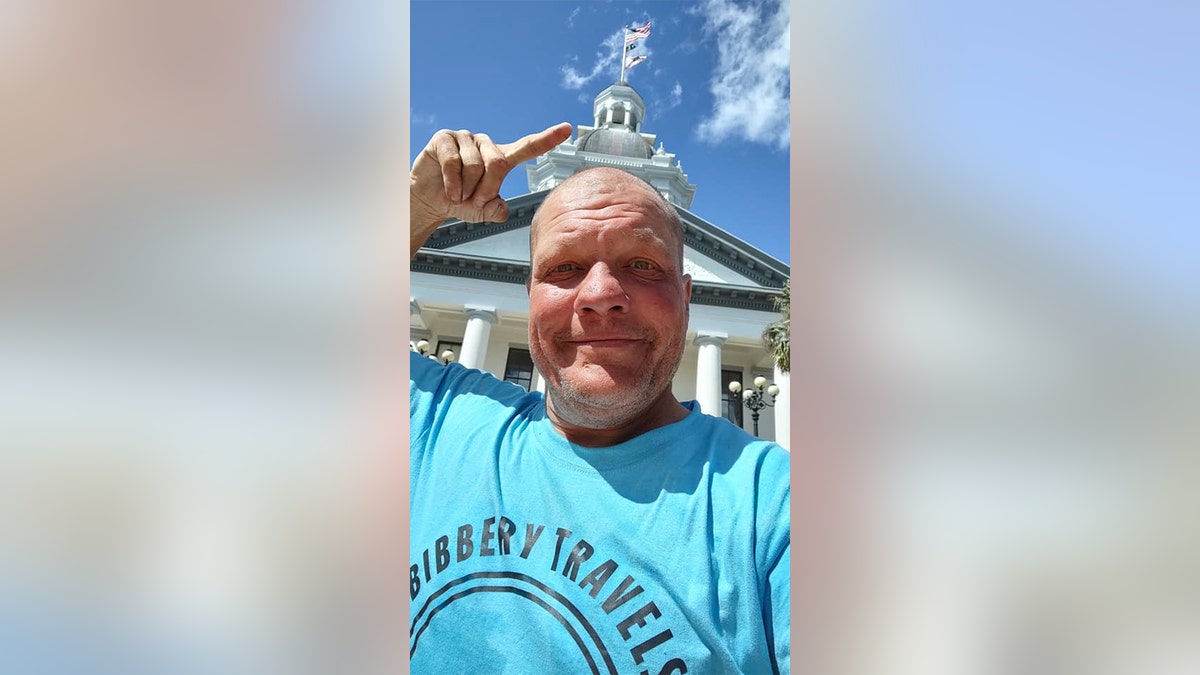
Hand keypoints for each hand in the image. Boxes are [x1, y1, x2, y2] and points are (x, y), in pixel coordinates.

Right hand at [410, 123, 571, 254]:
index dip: (547, 138)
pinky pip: (454, 162)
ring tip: (458, 194)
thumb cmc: (460, 201)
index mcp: (501, 157)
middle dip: (487, 189)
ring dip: (466, 188)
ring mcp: (465, 138)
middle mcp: (486, 144)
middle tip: (475, 200)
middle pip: (498, 164)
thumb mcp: (482, 211)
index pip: (527, 147)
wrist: (429, 200)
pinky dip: (451, 182)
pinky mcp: (445, 138)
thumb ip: (495, 211)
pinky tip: (447, 188)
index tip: (567, 129)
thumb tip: (500, 209)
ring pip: (475, 165)